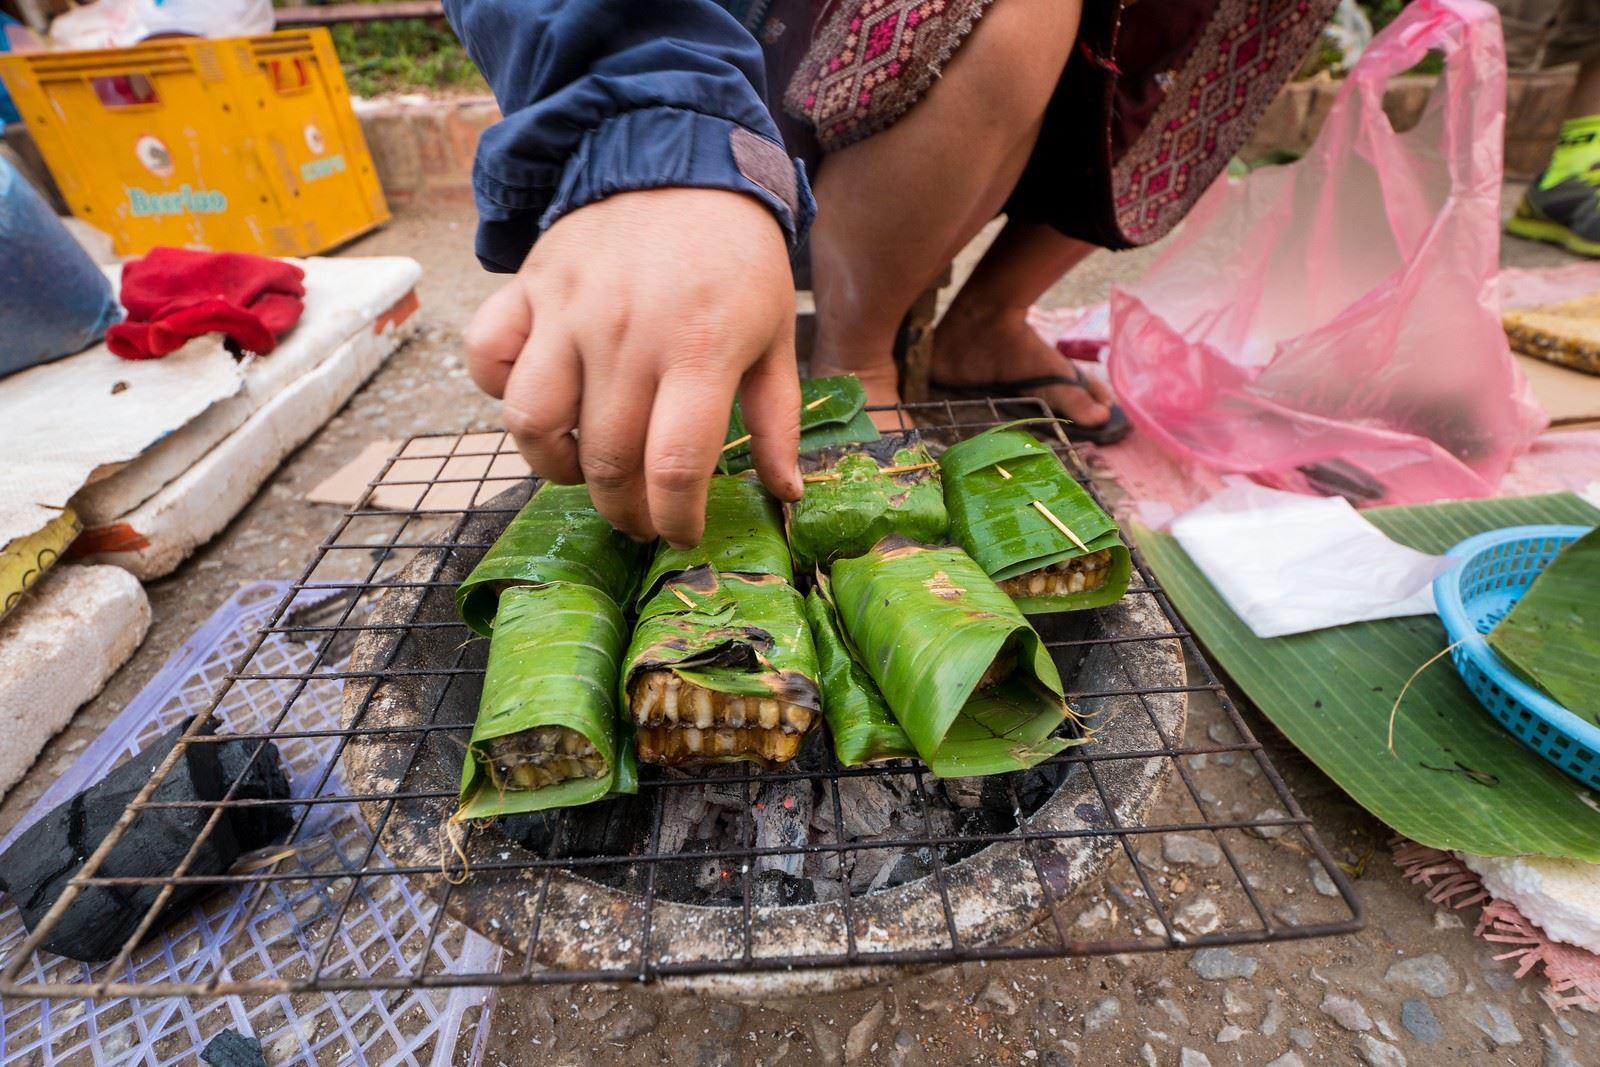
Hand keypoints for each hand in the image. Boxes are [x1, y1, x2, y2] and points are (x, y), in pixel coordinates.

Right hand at [463, 188, 802, 546]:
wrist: (682, 161)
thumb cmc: (737, 259)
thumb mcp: (774, 337)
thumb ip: (776, 420)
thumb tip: (785, 494)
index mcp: (698, 351)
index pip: (673, 469)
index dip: (674, 519)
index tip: (682, 532)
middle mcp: (626, 335)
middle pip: (606, 461)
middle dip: (624, 511)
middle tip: (640, 515)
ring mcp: (568, 310)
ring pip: (531, 423)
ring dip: (556, 466)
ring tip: (587, 466)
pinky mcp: (528, 288)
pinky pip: (486, 358)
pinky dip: (499, 391)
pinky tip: (542, 398)